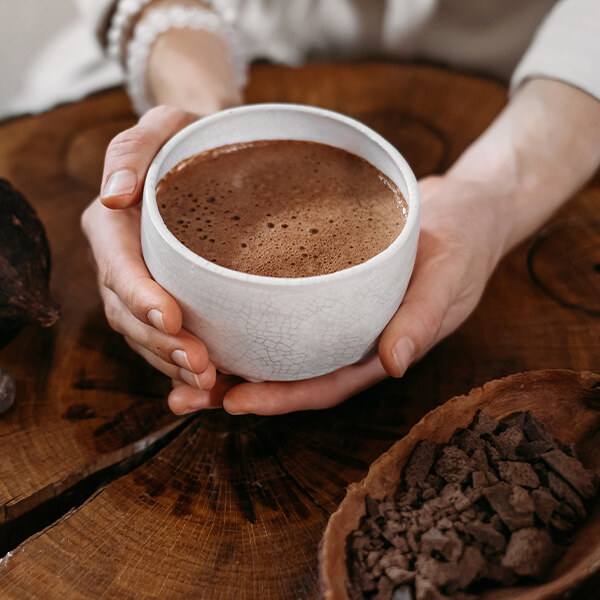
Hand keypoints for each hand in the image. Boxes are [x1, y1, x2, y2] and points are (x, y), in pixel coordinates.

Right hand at [82, 106, 217, 410]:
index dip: (140, 296)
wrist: (208, 156)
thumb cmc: (187, 138)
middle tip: (201, 365)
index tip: (171, 317)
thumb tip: (115, 195)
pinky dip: (184, 367)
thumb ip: (132, 151)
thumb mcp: (161, 126)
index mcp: (113, 226)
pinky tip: (213, 386)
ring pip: (146, 337)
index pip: (119, 267)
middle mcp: (122, 262)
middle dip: (161, 344)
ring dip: (173, 365)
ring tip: (209, 384)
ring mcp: (142, 287)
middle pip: (129, 314)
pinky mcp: (167, 300)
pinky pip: (167, 340)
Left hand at [201, 175, 509, 415]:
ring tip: (174, 360)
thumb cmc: (462, 244)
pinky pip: (278, 304)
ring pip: (275, 343)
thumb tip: (396, 363)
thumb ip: (424, 318)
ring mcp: (333, 312)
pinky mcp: (321, 283)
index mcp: (378, 348)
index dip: (281, 398)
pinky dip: (243, 311)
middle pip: (288, 372)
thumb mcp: (449, 275)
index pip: (324, 384)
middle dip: (236, 388)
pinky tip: (205, 308)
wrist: (462, 210)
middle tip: (181, 395)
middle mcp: (348, 336)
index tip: (234, 402)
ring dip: (228, 355)